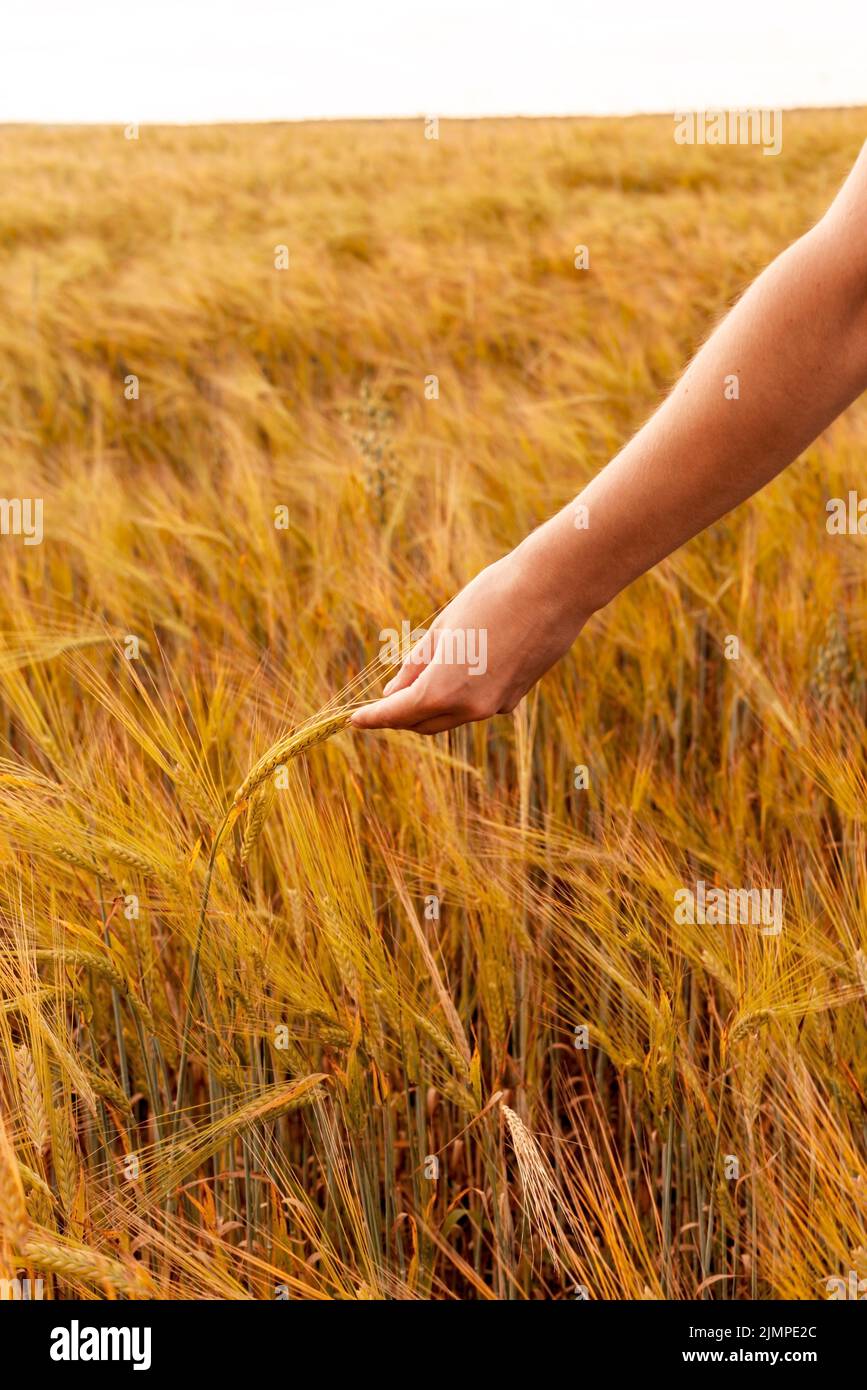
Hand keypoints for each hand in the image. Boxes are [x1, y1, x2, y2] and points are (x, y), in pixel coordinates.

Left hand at [350, 538, 588, 734]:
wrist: (553, 589)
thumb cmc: (492, 597)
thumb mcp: (444, 628)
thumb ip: (416, 665)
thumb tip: (394, 692)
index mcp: (444, 689)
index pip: (397, 714)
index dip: (373, 717)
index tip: (353, 719)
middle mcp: (470, 707)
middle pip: (424, 722)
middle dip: (401, 714)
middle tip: (384, 698)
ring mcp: (497, 706)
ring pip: (452, 715)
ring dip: (432, 704)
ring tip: (423, 676)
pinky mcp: (516, 697)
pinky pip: (478, 704)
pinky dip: (463, 695)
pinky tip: (466, 666)